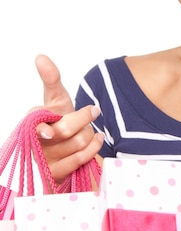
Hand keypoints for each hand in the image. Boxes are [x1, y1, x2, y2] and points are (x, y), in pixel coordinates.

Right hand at [34, 55, 103, 182]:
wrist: (68, 149)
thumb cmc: (61, 120)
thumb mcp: (58, 99)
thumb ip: (51, 79)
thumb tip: (40, 57)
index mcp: (33, 121)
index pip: (36, 120)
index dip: (43, 128)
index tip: (48, 132)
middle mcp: (35, 141)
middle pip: (65, 130)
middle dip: (84, 119)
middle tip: (94, 110)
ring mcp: (43, 159)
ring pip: (77, 142)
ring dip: (89, 135)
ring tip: (89, 131)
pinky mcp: (55, 174)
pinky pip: (80, 159)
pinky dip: (93, 148)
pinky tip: (97, 140)